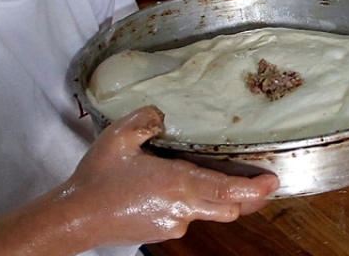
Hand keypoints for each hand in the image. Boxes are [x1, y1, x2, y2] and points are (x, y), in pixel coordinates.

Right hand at [59, 106, 278, 245]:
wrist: (77, 217)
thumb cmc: (97, 177)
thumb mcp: (119, 136)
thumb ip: (146, 119)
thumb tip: (161, 115)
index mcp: (177, 184)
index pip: (228, 191)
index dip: (254, 188)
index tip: (271, 182)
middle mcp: (182, 209)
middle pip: (229, 209)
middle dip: (245, 197)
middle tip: (255, 181)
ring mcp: (172, 226)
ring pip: (208, 215)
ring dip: (215, 200)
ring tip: (206, 178)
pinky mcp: (160, 233)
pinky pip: (186, 219)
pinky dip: (190, 205)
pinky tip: (170, 189)